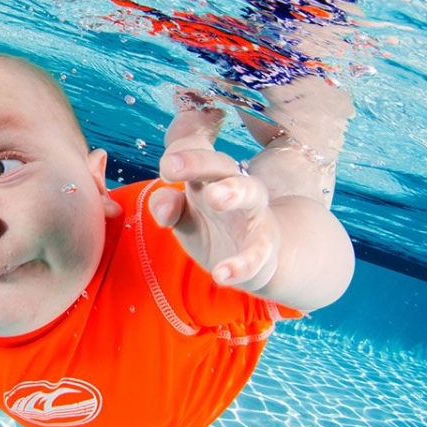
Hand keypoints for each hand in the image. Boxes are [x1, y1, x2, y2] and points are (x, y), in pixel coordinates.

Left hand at [149, 93, 280, 290]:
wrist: (254, 258)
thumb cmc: (213, 228)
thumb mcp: (184, 217)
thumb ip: (168, 207)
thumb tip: (162, 203)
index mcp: (209, 178)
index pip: (195, 152)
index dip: (180, 154)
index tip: (166, 168)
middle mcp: (234, 187)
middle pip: (221, 164)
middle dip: (198, 161)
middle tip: (169, 166)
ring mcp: (254, 214)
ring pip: (250, 194)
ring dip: (234, 191)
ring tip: (215, 197)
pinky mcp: (264, 246)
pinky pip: (257, 253)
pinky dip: (241, 264)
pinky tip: (221, 275)